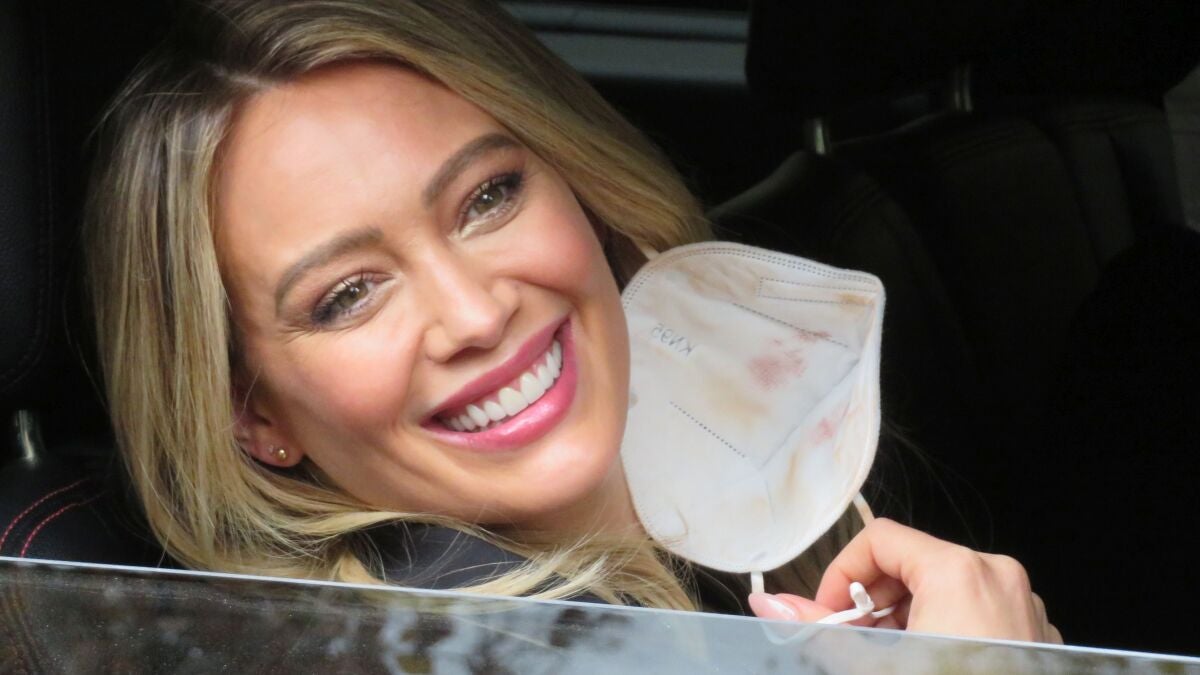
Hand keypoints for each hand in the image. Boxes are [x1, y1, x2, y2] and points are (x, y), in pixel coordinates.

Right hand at [748, 518, 1062, 643]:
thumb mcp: (874, 666)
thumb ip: (817, 631)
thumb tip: (767, 603)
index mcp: (958, 571)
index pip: (880, 539)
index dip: (842, 574)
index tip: (826, 617)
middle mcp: (997, 576)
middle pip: (912, 566)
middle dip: (871, 606)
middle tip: (850, 647)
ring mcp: (1024, 608)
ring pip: (946, 593)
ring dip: (906, 622)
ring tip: (890, 662)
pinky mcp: (1037, 639)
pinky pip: (979, 616)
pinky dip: (946, 634)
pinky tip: (932, 669)